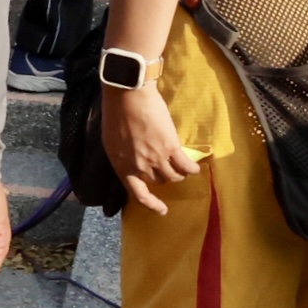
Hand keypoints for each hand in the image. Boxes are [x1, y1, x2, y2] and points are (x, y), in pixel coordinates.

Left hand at [100, 82, 202, 216]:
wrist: (128, 96)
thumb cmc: (116, 114)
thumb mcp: (112, 141)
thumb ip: (125, 155)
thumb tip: (135, 162)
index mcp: (121, 165)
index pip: (137, 193)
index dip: (151, 204)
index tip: (162, 210)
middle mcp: (139, 167)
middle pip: (158, 181)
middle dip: (163, 177)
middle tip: (168, 169)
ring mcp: (155, 158)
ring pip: (173, 176)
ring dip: (179, 174)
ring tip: (182, 167)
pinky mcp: (171, 148)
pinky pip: (186, 166)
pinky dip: (192, 169)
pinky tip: (195, 167)